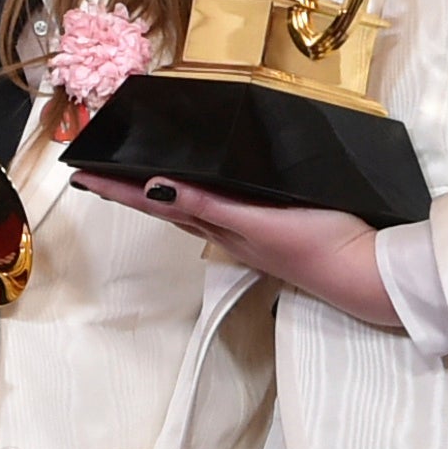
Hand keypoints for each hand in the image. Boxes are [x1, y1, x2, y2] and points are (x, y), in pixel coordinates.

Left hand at [74, 177, 398, 330]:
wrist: (364, 273)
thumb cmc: (317, 245)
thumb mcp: (257, 221)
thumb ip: (207, 204)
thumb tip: (153, 188)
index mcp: (218, 225)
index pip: (157, 202)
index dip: (119, 189)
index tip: (82, 176)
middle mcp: (227, 231)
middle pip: (167, 205)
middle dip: (132, 190)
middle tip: (98, 175)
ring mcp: (249, 233)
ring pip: (192, 209)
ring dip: (163, 193)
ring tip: (137, 181)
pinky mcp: (272, 231)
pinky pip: (222, 210)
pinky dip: (203, 197)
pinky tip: (211, 193)